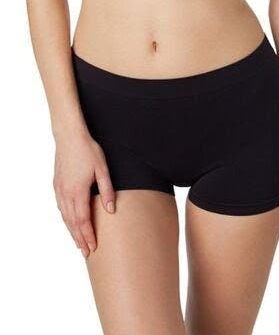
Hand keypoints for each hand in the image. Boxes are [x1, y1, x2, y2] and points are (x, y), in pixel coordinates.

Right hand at [53, 129, 115, 257]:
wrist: (69, 136)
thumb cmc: (88, 150)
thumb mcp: (102, 169)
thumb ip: (107, 191)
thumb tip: (110, 210)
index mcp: (78, 191)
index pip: (83, 220)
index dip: (88, 235)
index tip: (93, 247)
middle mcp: (66, 194)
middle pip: (73, 223)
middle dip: (80, 239)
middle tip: (87, 253)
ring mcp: (59, 190)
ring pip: (65, 217)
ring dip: (72, 232)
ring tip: (79, 243)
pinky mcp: (57, 185)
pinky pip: (61, 208)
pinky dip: (66, 219)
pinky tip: (70, 223)